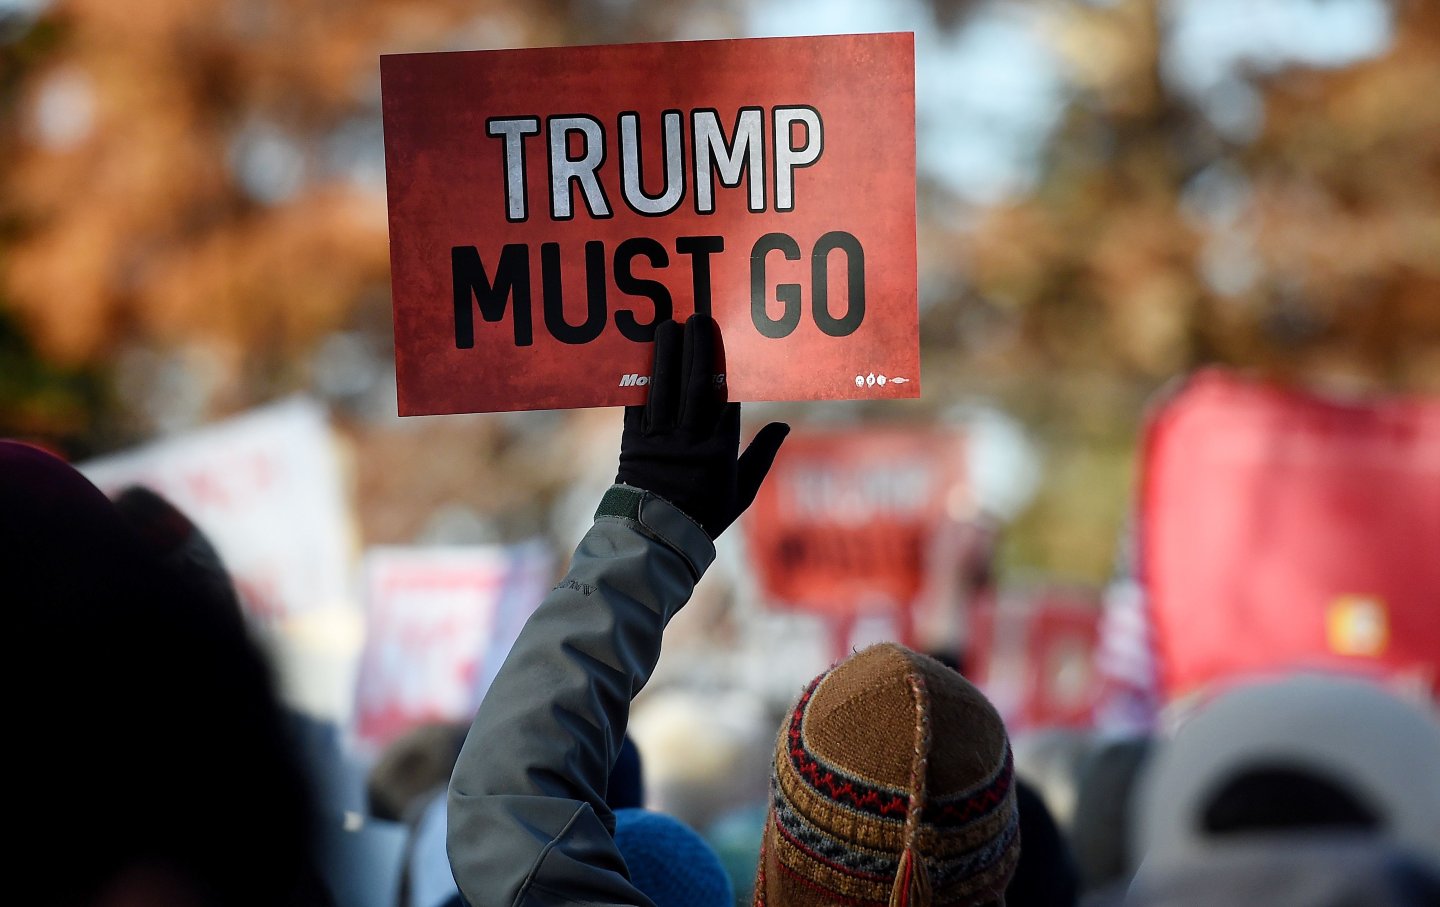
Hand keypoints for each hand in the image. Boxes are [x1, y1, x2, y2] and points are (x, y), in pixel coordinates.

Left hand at [616, 315, 788, 538]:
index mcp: (720, 452)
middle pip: (697, 385)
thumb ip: (762, 455)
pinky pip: (636, 405)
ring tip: (670, 325)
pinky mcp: (632, 443)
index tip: (727, 339)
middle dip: (698, 349)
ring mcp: (660, 441)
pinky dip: (640, 379)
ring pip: (665, 388)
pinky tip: (643, 356)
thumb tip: (784, 424)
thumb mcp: (741, 491)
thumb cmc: (705, 514)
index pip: (727, 399)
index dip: (726, 366)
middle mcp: (690, 441)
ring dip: (667, 353)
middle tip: (700, 319)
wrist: (657, 536)